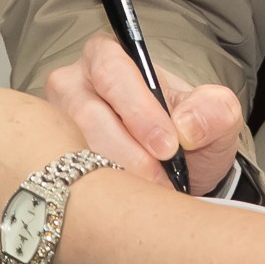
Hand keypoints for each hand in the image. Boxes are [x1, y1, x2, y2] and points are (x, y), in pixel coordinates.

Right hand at [40, 36, 246, 196]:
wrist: (174, 172)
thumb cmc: (185, 134)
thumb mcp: (215, 117)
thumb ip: (213, 111)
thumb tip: (186, 127)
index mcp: (108, 58)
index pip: (113, 72)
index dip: (140, 111)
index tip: (168, 146)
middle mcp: (73, 85)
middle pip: (88, 116)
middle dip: (131, 154)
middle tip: (163, 181)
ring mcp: (56, 125)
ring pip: (75, 153)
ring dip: (118, 177)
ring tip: (151, 193)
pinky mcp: (48, 163)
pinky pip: (67, 181)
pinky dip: (103, 197)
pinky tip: (127, 205)